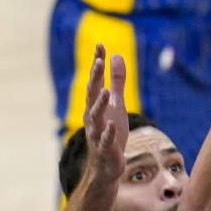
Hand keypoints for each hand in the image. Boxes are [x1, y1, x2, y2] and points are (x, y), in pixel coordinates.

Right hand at [82, 44, 127, 183]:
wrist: (107, 165)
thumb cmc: (110, 132)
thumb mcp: (117, 104)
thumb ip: (118, 81)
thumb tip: (117, 55)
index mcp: (95, 104)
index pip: (96, 80)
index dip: (97, 63)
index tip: (100, 45)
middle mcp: (93, 116)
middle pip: (92, 94)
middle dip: (95, 78)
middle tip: (99, 61)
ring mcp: (97, 132)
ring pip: (96, 116)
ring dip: (100, 103)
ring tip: (106, 91)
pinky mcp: (105, 148)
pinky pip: (106, 139)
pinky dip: (108, 132)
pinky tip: (112, 124)